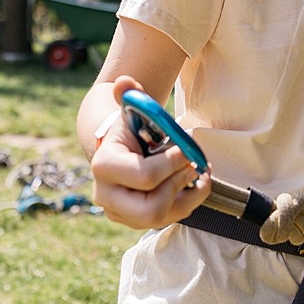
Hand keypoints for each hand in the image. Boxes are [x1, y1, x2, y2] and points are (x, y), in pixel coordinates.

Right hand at [90, 76, 211, 229]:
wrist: (117, 149)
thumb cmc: (129, 128)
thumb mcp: (130, 109)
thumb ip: (129, 93)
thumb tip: (125, 82)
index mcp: (104, 166)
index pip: (145, 176)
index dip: (171, 164)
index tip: (185, 150)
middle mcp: (106, 195)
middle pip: (151, 209)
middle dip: (178, 186)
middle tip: (193, 167)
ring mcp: (120, 213)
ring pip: (161, 218)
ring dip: (188, 196)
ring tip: (198, 174)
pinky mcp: (134, 222)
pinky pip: (166, 221)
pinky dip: (187, 203)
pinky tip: (195, 185)